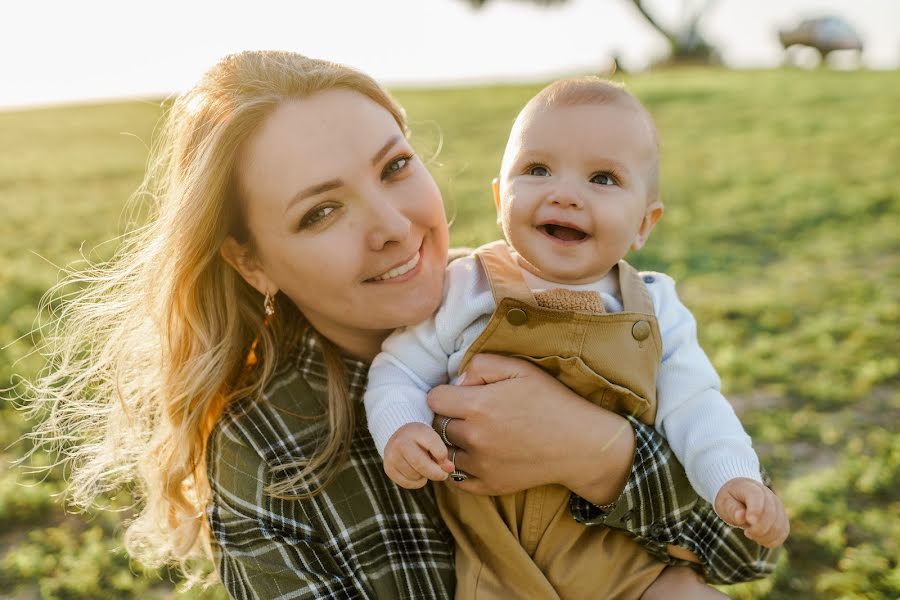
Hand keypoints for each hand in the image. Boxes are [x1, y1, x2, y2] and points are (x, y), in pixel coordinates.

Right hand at [383, 423, 453, 488]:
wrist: (400, 436)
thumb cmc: (422, 440)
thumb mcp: (434, 441)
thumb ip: (442, 454)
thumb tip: (449, 469)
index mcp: (417, 431)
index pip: (433, 445)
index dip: (443, 457)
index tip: (447, 463)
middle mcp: (401, 441)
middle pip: (420, 464)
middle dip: (435, 473)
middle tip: (443, 475)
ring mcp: (392, 455)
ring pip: (414, 475)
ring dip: (424, 477)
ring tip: (424, 468)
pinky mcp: (388, 468)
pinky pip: (407, 483)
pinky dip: (416, 482)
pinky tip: (417, 474)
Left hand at [428, 353, 635, 500]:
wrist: (580, 444)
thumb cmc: (552, 401)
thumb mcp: (520, 368)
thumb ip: (481, 365)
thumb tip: (457, 382)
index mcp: (478, 406)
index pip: (434, 399)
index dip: (446, 394)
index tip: (461, 395)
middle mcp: (474, 437)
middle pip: (437, 425)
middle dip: (449, 416)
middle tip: (469, 414)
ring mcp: (480, 465)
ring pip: (444, 451)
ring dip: (453, 442)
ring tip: (475, 434)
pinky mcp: (489, 486)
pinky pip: (455, 480)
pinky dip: (459, 468)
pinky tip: (475, 456)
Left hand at [715, 478, 789, 547]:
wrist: (740, 495)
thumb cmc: (730, 499)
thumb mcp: (724, 502)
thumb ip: (732, 509)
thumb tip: (741, 516)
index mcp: (751, 488)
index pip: (757, 497)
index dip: (755, 511)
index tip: (749, 522)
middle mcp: (768, 495)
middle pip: (771, 514)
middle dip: (759, 529)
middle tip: (747, 532)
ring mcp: (778, 506)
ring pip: (779, 526)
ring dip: (765, 536)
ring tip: (751, 534)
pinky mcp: (782, 518)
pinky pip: (783, 532)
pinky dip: (772, 540)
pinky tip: (759, 538)